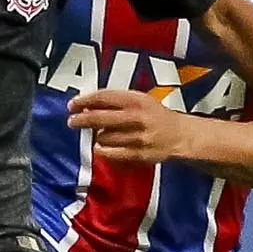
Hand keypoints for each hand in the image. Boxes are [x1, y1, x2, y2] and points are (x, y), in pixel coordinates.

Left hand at [66, 89, 196, 165]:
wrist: (180, 136)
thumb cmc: (156, 116)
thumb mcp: (140, 100)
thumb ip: (116, 101)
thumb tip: (87, 104)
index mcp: (137, 100)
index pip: (104, 97)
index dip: (85, 100)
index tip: (73, 104)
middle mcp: (137, 117)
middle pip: (101, 118)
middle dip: (82, 120)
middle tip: (72, 121)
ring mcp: (138, 137)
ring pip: (104, 137)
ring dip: (96, 136)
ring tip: (97, 135)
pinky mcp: (139, 154)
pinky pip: (112, 153)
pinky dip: (103, 150)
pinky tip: (101, 147)